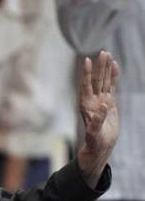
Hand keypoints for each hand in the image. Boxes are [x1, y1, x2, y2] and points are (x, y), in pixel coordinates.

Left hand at [77, 50, 119, 187]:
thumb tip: (102, 105)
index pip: (86, 86)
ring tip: (107, 54)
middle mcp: (92, 101)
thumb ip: (97, 121)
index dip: (86, 74)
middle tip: (103, 53)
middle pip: (96, 81)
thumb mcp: (95, 134)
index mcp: (86, 106)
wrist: (100, 147)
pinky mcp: (109, 103)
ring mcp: (101, 101)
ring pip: (103, 81)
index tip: (87, 61)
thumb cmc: (95, 143)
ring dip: (105, 69)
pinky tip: (115, 66)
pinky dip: (113, 77)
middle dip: (99, 67)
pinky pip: (111, 86)